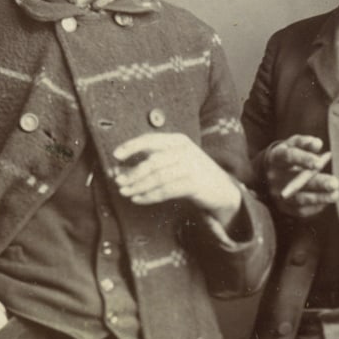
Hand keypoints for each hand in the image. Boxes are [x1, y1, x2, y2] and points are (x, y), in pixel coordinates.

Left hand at [112, 132, 242, 222]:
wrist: (222, 189)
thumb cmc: (193, 173)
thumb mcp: (175, 160)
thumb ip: (152, 160)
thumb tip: (120, 169)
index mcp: (178, 140)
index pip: (150, 140)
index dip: (131, 146)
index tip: (115, 155)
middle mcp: (184, 151)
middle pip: (152, 162)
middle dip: (132, 172)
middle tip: (118, 181)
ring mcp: (191, 167)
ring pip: (157, 178)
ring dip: (138, 186)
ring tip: (125, 192)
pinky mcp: (194, 184)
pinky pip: (166, 191)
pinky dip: (149, 196)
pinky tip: (138, 199)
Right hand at [262, 135, 338, 220]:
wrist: (268, 173)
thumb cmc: (287, 155)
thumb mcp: (293, 144)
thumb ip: (305, 142)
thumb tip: (317, 144)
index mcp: (276, 158)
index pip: (289, 157)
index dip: (303, 159)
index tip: (319, 163)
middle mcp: (274, 177)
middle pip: (296, 182)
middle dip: (317, 183)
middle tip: (334, 183)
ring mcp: (278, 194)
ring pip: (299, 199)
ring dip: (319, 198)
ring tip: (335, 194)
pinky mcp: (283, 207)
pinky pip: (301, 210)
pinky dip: (316, 206)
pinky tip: (327, 199)